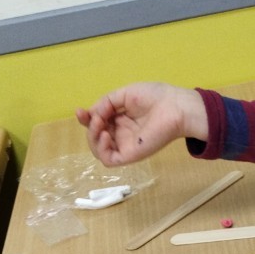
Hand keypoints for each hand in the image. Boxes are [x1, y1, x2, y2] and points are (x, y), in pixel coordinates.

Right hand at [75, 82, 207, 164]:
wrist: (174, 107)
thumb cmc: (154, 97)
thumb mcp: (125, 94)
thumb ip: (106, 103)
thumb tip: (92, 114)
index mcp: (120, 118)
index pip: (97, 122)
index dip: (86, 118)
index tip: (80, 111)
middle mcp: (121, 132)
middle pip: (95, 135)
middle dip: (89, 126)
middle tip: (96, 118)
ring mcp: (124, 145)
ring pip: (98, 149)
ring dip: (92, 136)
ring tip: (101, 125)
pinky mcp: (130, 155)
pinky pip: (108, 159)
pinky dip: (101, 149)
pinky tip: (107, 136)